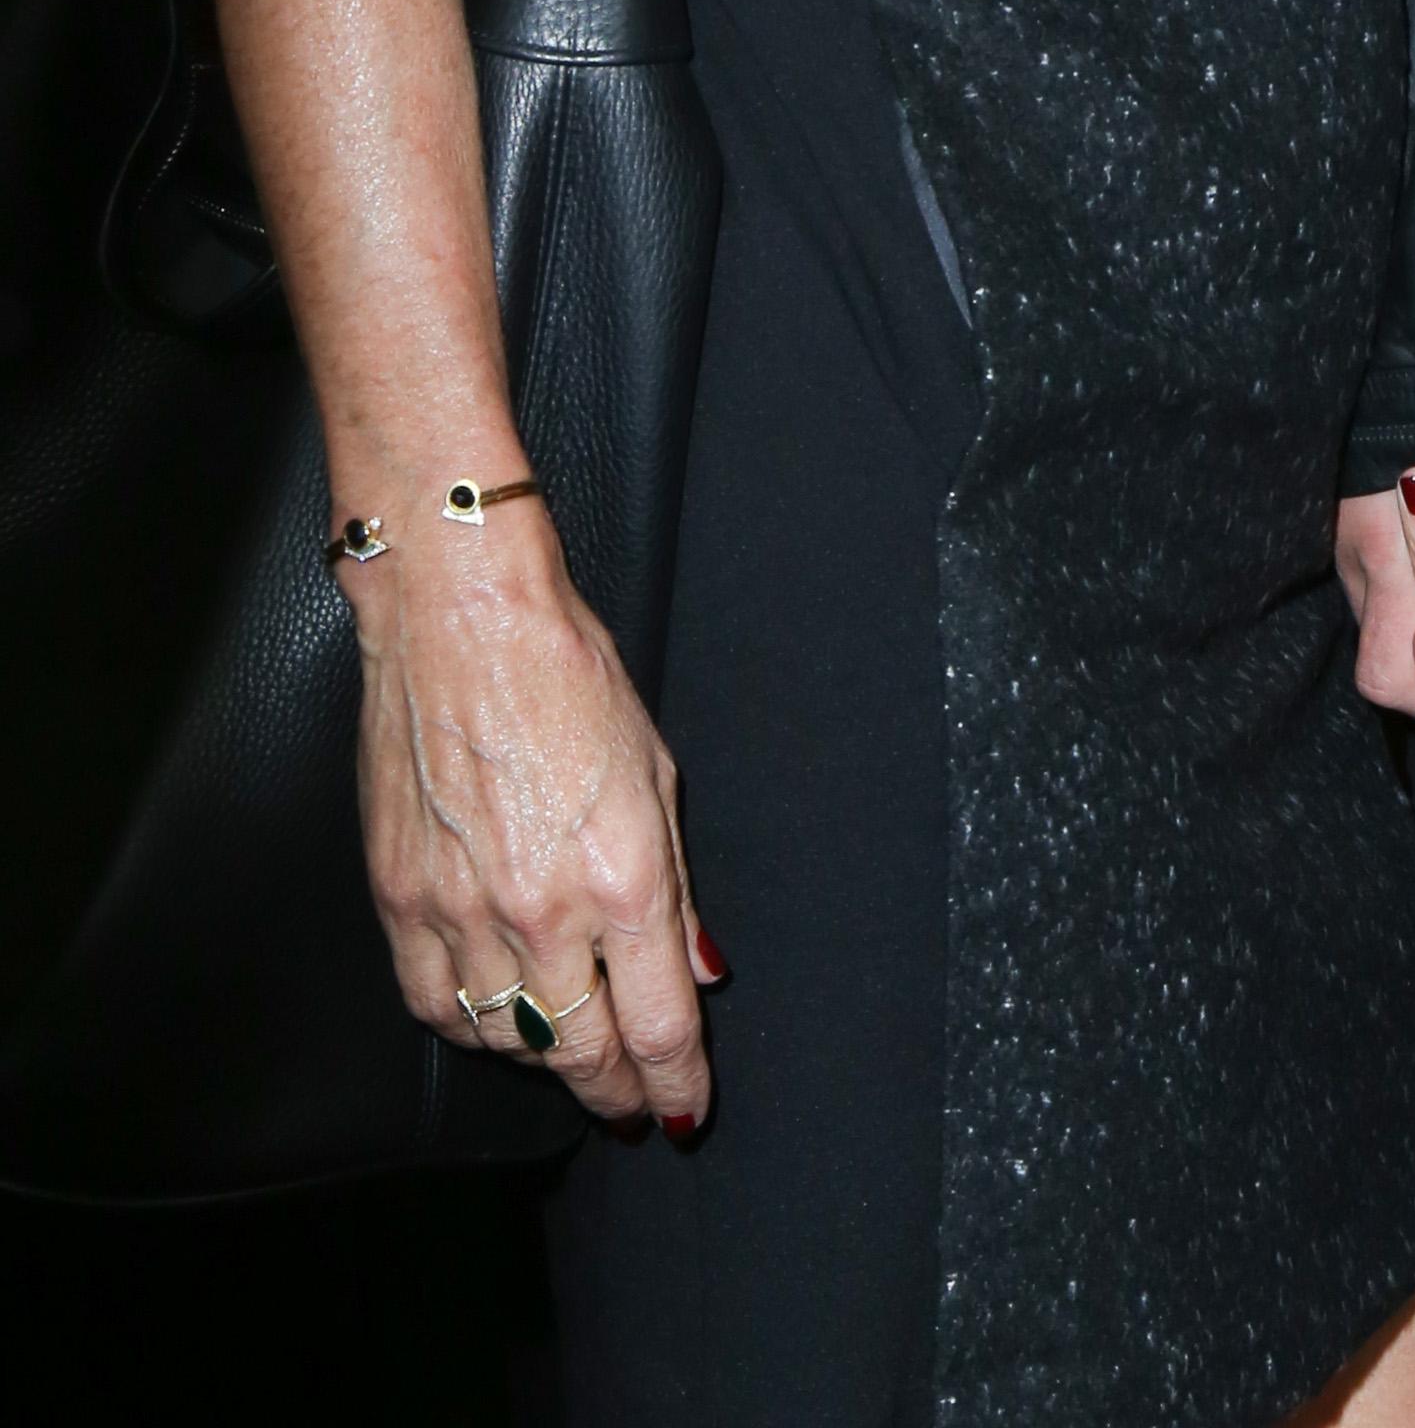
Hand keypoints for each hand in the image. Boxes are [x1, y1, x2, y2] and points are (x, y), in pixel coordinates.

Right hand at [346, 497, 719, 1132]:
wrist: (461, 620)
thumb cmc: (568, 673)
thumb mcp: (657, 772)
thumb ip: (676, 886)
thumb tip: (698, 968)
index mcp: (622, 878)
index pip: (658, 1025)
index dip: (676, 1083)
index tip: (682, 1110)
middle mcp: (542, 912)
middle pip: (582, 1052)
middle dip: (615, 1091)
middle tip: (631, 1106)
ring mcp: (462, 912)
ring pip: (506, 1041)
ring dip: (545, 1060)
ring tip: (569, 1055)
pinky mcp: (401, 901)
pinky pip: (436, 1005)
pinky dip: (469, 1028)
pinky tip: (493, 1020)